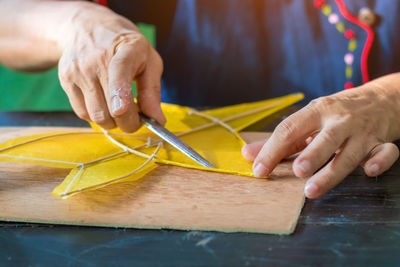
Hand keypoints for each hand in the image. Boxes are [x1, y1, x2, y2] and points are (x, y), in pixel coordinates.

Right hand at [57, 2, 164, 131]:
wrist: (88, 27)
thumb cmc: (126, 47)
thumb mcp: (149, 61)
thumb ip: (152, 91)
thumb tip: (157, 120)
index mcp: (126, 49)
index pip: (120, 71)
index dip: (119, 94)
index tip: (122, 111)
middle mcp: (97, 59)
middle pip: (110, 107)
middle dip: (128, 123)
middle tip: (135, 119)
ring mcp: (79, 70)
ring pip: (96, 116)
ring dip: (112, 122)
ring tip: (119, 110)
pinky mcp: (66, 80)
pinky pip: (82, 113)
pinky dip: (96, 117)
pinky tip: (104, 104)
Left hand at [242, 74, 399, 197]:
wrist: (381, 98)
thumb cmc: (336, 113)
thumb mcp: (308, 119)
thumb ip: (279, 140)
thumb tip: (247, 155)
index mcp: (317, 111)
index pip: (291, 129)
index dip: (273, 149)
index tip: (259, 169)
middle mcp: (340, 120)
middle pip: (325, 138)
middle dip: (311, 155)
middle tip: (297, 171)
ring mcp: (362, 132)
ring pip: (350, 153)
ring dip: (332, 171)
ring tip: (311, 189)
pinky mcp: (381, 142)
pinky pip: (385, 152)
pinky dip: (379, 161)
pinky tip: (368, 171)